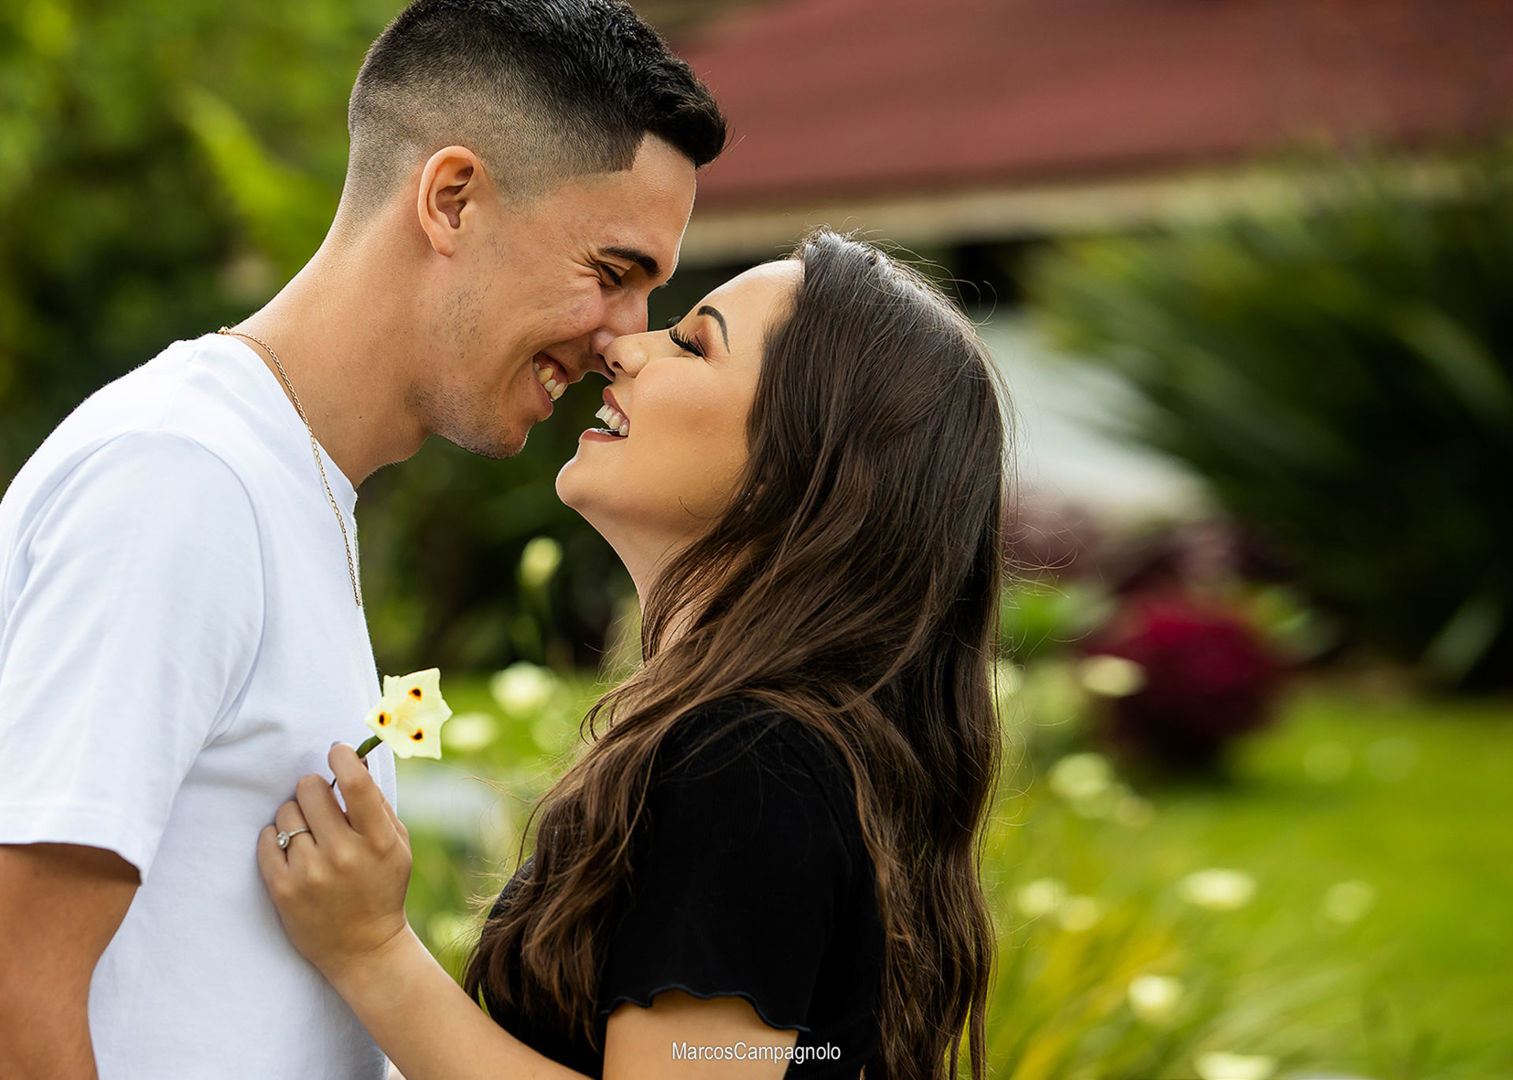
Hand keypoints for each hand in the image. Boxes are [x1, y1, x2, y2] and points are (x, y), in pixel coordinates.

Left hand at [258, 744, 411, 985]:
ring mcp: (310, 873)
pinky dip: (277, 838)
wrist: (363, 948)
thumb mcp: (396, 843)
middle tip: (321, 804)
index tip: (336, 752)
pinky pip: (266, 839)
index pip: (354, 784)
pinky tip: (294, 851)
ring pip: (286, 813)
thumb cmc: (382, 886)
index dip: (342, 758)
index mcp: (377, 840)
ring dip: (297, 816)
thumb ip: (377, 801)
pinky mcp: (282, 889)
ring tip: (310, 836)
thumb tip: (355, 758)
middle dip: (315, 789)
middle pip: (310, 789)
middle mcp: (343, 855)